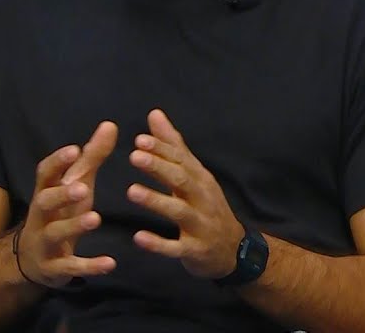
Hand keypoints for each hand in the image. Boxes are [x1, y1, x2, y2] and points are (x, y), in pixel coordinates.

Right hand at [16, 121, 118, 287]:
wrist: (34, 261)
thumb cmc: (60, 213)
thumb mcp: (77, 184)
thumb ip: (92, 157)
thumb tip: (110, 125)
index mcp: (46, 192)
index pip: (44, 174)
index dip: (57, 162)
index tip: (74, 149)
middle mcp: (41, 216)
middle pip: (43, 202)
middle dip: (60, 195)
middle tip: (82, 187)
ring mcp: (44, 243)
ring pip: (54, 233)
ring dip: (73, 227)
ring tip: (95, 218)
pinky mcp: (53, 268)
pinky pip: (69, 267)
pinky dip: (89, 266)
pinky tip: (110, 263)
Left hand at [126, 109, 244, 279]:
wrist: (234, 250)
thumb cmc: (207, 207)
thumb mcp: (194, 175)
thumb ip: (172, 146)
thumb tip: (154, 114)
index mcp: (200, 178)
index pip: (181, 160)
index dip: (161, 150)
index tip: (139, 140)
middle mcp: (202, 198)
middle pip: (182, 180)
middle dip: (159, 168)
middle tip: (134, 156)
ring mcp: (200, 225)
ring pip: (179, 211)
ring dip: (156, 201)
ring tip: (131, 191)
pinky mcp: (195, 250)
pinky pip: (176, 248)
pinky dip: (158, 244)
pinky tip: (139, 238)